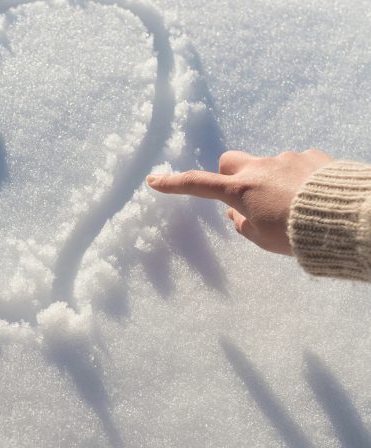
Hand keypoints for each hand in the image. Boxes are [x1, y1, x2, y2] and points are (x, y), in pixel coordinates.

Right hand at [146, 149, 333, 254]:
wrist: (345, 217)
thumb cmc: (297, 234)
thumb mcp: (262, 238)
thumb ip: (242, 224)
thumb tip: (235, 213)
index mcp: (241, 190)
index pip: (198, 184)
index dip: (173, 183)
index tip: (153, 180)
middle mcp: (259, 168)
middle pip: (230, 162)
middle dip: (230, 175)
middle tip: (243, 195)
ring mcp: (286, 159)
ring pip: (267, 166)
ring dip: (271, 182)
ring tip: (293, 205)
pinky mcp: (311, 157)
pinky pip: (296, 165)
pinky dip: (297, 178)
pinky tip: (312, 195)